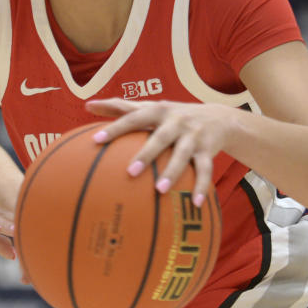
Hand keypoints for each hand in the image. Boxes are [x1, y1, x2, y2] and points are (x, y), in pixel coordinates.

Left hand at [85, 98, 234, 206]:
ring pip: (183, 155)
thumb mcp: (150, 108)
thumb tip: (87, 104)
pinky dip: (201, 186)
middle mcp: (176, 121)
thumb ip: (120, 107)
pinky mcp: (209, 150)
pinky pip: (205, 170)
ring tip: (160, 190)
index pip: (133, 118)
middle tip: (130, 172)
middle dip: (146, 154)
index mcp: (158, 111)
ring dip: (173, 173)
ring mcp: (194, 135)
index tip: (96, 140)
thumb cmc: (173, 115)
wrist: (219, 116)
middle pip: (160, 138)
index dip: (115, 128)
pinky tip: (196, 203)